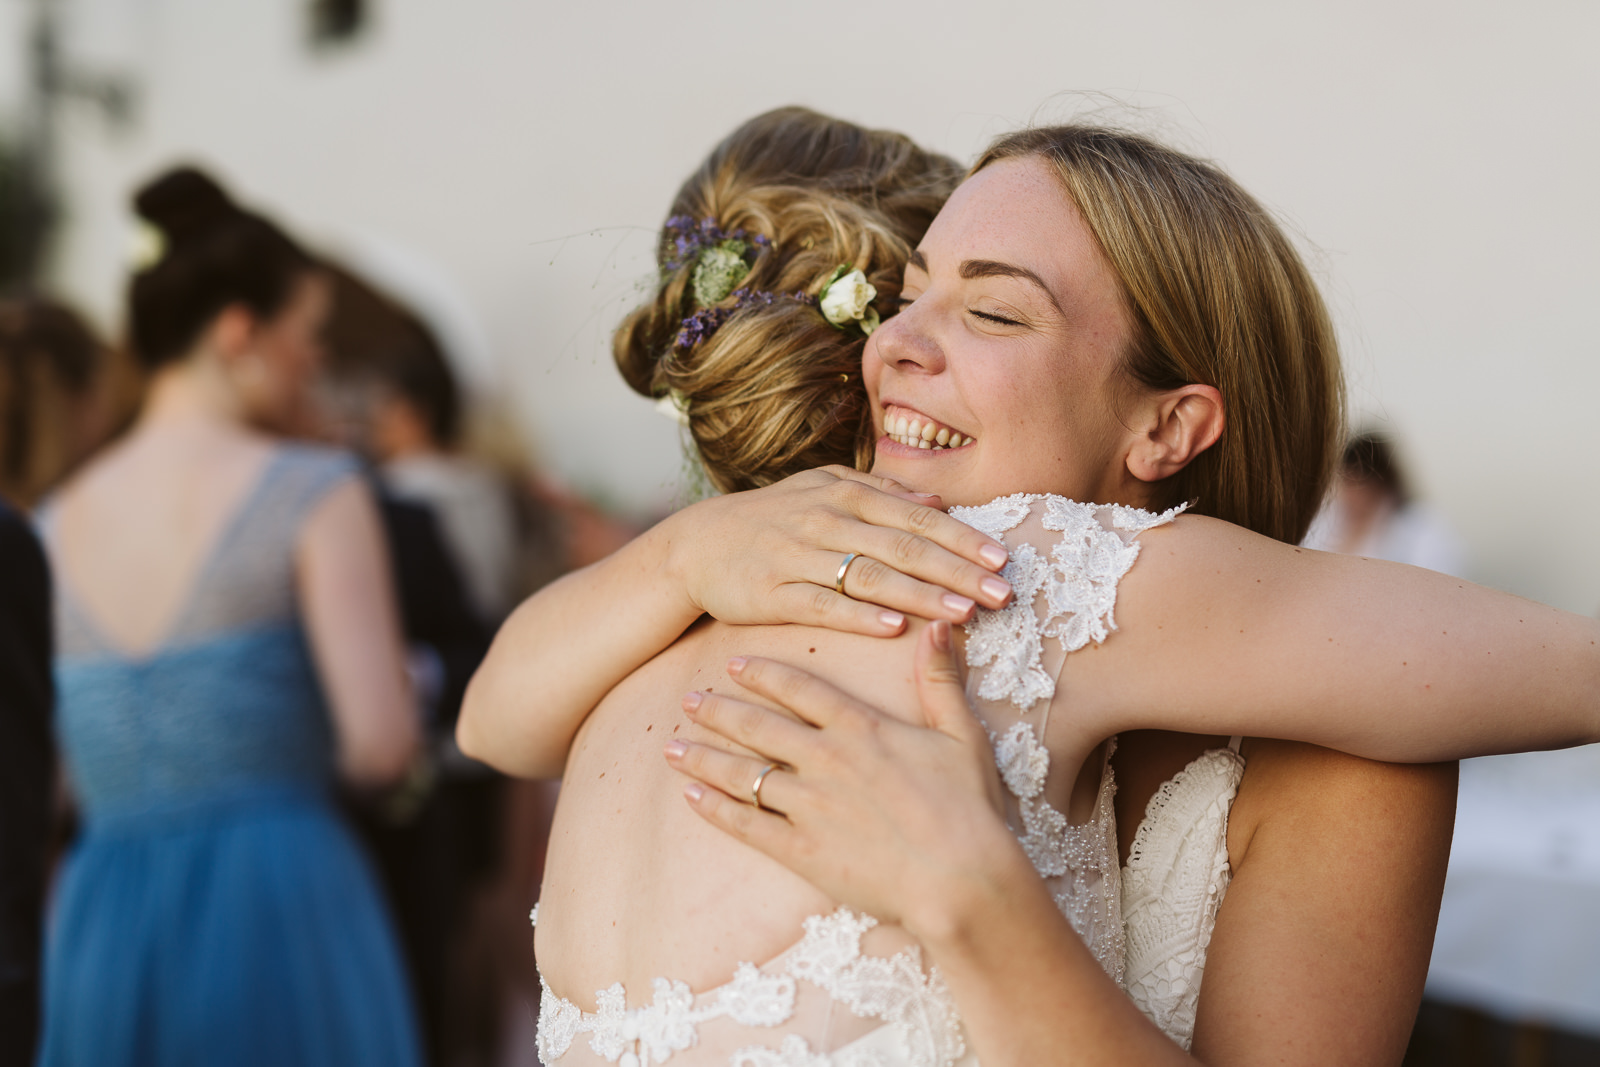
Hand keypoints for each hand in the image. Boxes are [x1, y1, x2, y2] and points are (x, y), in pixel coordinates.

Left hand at [663, 622, 1013, 936]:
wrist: (962, 880)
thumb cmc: (969, 808)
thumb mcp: (962, 734)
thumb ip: (941, 679)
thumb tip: (938, 626)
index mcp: (860, 728)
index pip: (799, 690)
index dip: (763, 675)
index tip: (734, 664)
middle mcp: (825, 760)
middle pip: (757, 728)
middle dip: (718, 712)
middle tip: (687, 699)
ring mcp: (808, 806)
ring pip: (741, 773)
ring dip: (702, 758)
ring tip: (670, 746)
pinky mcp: (801, 852)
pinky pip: (745, 825)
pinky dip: (714, 809)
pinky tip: (690, 797)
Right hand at [665, 466, 1011, 636]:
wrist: (696, 545)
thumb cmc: (774, 520)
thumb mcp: (825, 489)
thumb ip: (883, 493)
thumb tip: (940, 500)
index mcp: (846, 493)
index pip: (917, 517)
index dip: (962, 539)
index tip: (1003, 560)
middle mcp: (827, 519)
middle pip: (903, 547)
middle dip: (957, 572)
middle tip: (1002, 594)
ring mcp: (798, 555)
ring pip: (869, 576)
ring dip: (920, 595)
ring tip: (963, 615)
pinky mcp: (772, 592)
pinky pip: (822, 605)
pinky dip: (858, 615)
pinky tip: (893, 628)